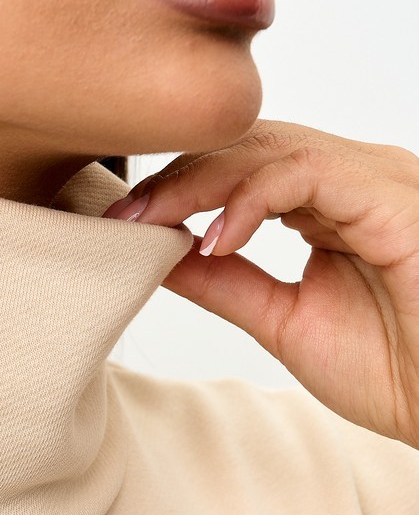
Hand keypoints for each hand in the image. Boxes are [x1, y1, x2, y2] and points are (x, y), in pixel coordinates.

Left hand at [104, 120, 418, 449]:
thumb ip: (227, 284)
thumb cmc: (396, 370)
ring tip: (151, 219)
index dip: (176, 190)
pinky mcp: (392, 194)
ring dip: (200, 180)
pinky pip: (310, 171)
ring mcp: (375, 180)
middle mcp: (352, 181)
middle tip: (123, 215)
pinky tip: (217, 237)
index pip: (240, 169)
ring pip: (271, 145)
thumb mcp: (284, 322)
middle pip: (247, 146)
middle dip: (176, 177)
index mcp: (329, 206)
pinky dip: (253, 197)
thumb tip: (160, 254)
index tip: (122, 224)